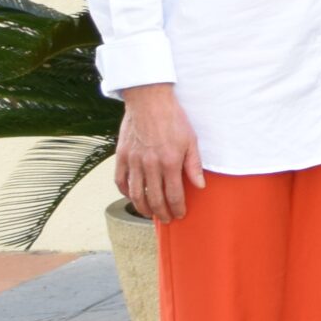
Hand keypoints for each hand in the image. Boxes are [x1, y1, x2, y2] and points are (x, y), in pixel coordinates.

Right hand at [114, 84, 203, 222]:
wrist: (149, 101)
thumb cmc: (173, 119)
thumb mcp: (191, 140)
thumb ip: (194, 165)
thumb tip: (200, 185)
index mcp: (169, 162)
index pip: (174, 194)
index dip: (177, 208)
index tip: (180, 214)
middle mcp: (149, 165)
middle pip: (154, 198)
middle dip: (162, 212)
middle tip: (167, 219)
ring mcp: (133, 161)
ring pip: (135, 194)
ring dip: (143, 208)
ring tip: (150, 214)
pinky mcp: (121, 156)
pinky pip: (120, 181)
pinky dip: (126, 193)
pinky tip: (133, 197)